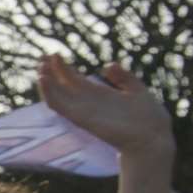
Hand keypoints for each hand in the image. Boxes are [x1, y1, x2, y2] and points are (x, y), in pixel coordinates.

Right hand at [35, 55, 173, 157]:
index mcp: (100, 95)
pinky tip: (44, 81)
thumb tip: (108, 65)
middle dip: (51, 73)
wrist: (153, 137)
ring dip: (46, 83)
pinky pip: (60, 106)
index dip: (63, 68)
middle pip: (62, 87)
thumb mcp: (137, 90)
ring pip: (57, 96)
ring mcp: (83, 112)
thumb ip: (123, 77)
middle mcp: (88, 104)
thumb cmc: (149, 118)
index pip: (74, 80)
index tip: (55, 55)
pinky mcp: (82, 119)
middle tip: (41, 58)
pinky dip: (50, 94)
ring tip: (40, 68)